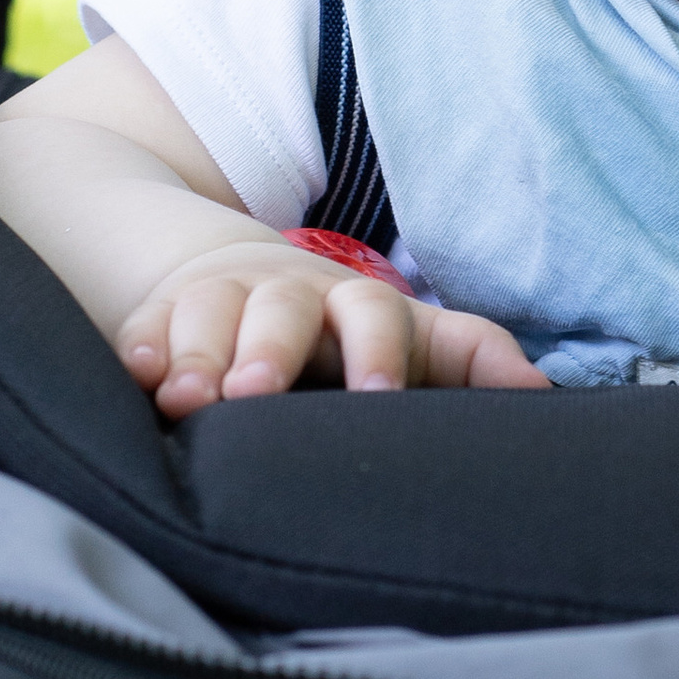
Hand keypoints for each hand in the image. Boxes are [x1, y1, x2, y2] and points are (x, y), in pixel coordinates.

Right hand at [116, 244, 546, 414]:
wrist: (247, 277)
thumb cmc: (347, 333)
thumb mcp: (415, 341)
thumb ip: (472, 361)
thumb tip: (545, 397)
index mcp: (356, 306)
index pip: (376, 314)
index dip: (378, 352)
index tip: (378, 397)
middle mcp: (287, 297)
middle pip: (282, 308)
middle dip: (268, 348)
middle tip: (253, 394)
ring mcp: (219, 301)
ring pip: (208, 313)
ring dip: (198, 354)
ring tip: (184, 401)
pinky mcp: (160, 317)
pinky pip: (144, 328)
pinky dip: (138, 348)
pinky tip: (133, 377)